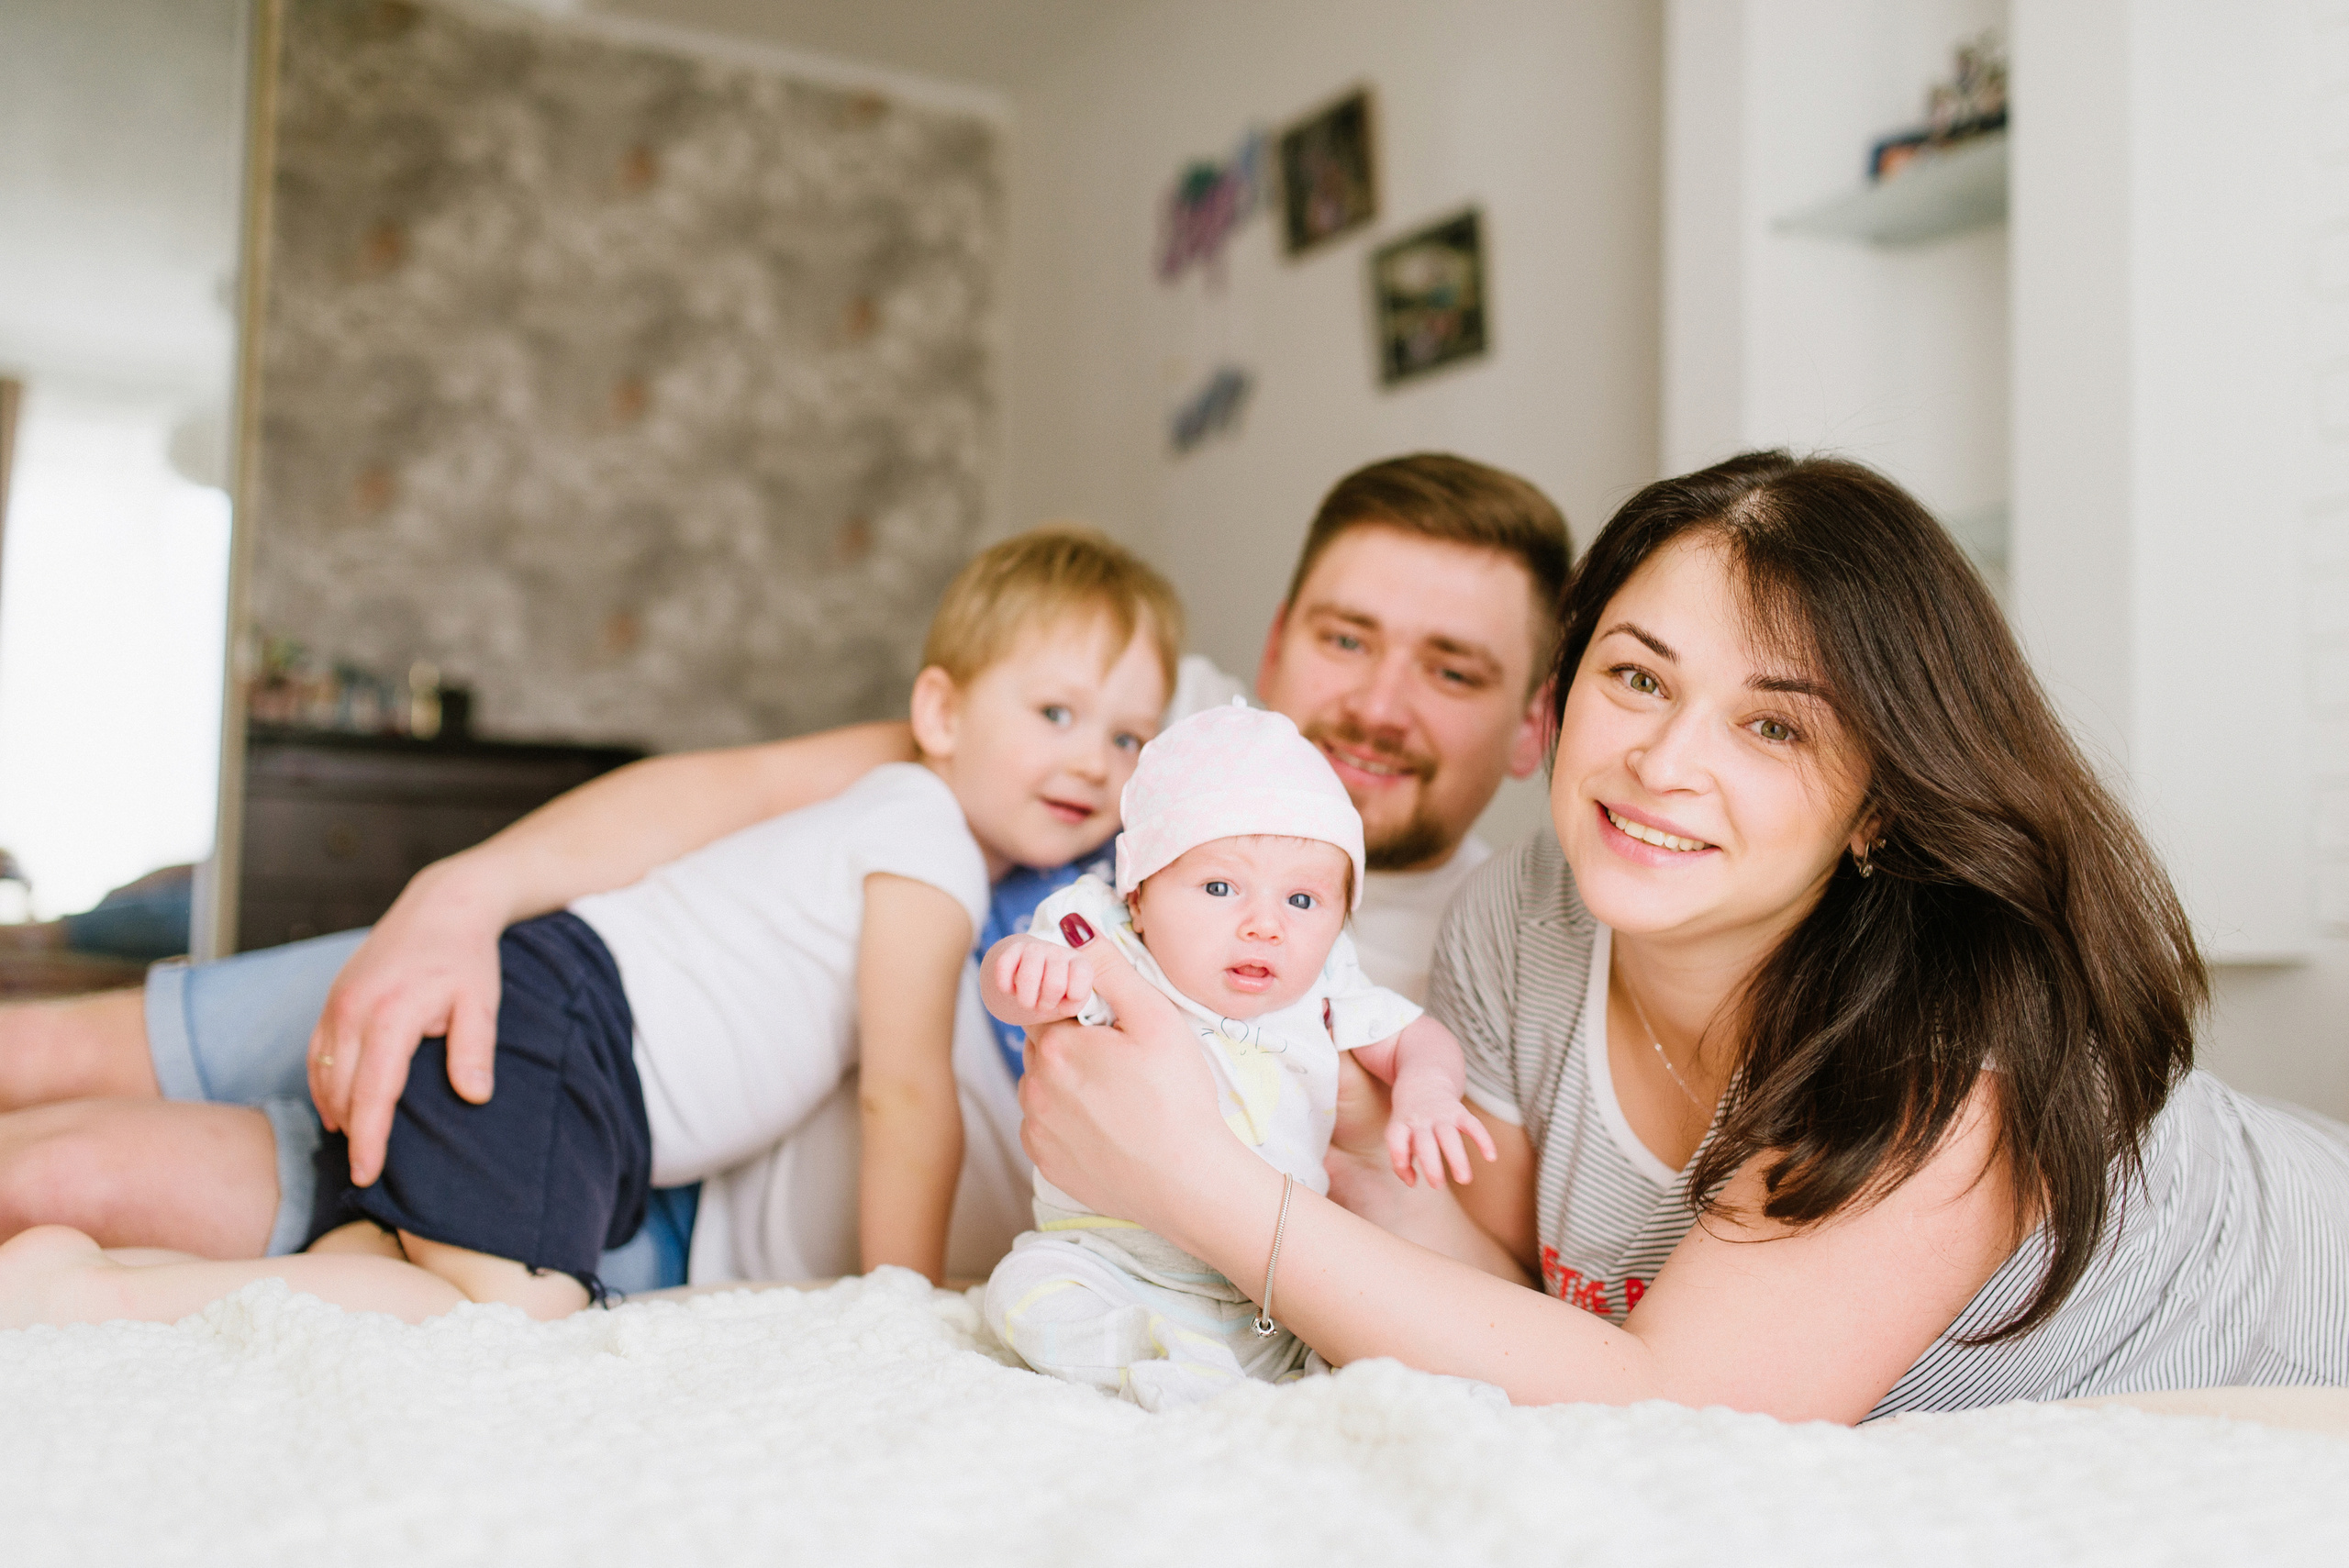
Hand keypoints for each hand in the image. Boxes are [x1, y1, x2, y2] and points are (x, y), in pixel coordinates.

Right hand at [306, 861, 507, 1185]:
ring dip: (334, 1112)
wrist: (442, 905)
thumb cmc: (466, 957)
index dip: (370, 1139)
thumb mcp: (482, 1001)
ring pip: (322, 1074)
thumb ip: (475, 1049)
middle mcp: (353, 1010)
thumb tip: (475, 1096)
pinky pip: (316, 1052)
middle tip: (364, 1174)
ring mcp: (337, 1003)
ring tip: (355, 1145)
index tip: (368, 1175)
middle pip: (341, 1090)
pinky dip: (323, 1084)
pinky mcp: (332, 999)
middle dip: (351, 1135)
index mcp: (391, 1014)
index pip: (373, 1093)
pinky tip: (338, 1108)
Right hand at [984, 932, 1094, 1025]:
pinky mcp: (1012, 949)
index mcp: (1079, 964)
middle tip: (1041, 1006)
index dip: (1070, 1000)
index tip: (1062, 1003)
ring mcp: (1035, 948)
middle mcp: (1058, 952)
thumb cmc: (1053, 994)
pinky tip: (1011, 989)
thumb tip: (1062, 1003)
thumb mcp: (1069, 1002)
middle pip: (1055, 985)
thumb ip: (1073, 1005)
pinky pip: (1003, 968)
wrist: (1026, 973)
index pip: (1081, 977)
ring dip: (1025, 1001)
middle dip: (1045, 1005)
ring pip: (1028, 977)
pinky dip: (1005, 987)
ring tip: (1027, 1002)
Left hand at [1016, 929, 1229, 1237]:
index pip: (1045, 1003)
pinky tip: (1108, 1125)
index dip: (1077, 1005)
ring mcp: (1037, 1128)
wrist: (1187, 1181)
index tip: (1111, 1023)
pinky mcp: (1046, 1162)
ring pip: (1043, 1085)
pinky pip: (1047, 1126)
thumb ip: (1108, 968)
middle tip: (1123, 1058)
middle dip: (1073, 1042)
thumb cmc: (1176, 1096)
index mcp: (1055, 1044)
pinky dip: (1069, 1120)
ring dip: (1069, 1081)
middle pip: (1043, 1044)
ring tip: (1120, 1095)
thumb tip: (1070, 928)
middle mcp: (1033, 1086)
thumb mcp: (1153, 1016)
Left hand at [1385, 1076, 1499, 1187]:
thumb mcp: (1397, 1132)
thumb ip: (1401, 1160)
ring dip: (1457, 1157)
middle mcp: (1420, 1120)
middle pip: (1424, 1142)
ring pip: (1449, 1136)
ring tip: (1465, 1180)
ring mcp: (1441, 1115)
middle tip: (1438, 1186)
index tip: (1410, 1178)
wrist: (1424, 1075)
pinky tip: (1492, 1157)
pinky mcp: (1459, 1112)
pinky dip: (1483, 1139)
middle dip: (1431, 1164)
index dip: (1399, 1156)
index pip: (1395, 1138)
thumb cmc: (1409, 1116)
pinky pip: (1472, 1124)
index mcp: (1401, 1123)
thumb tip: (1412, 1183)